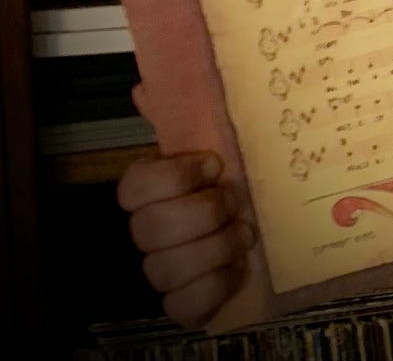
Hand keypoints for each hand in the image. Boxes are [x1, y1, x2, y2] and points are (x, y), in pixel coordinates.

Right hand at [117, 95, 254, 330]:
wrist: (259, 221)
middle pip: (150, 229)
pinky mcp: (183, 302)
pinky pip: (182, 307)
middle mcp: (150, 231)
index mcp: (154, 189)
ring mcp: (163, 269)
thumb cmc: (232, 176)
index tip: (213, 164)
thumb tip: (145, 85)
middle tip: (235, 202)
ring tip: (244, 234)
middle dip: (200, 214)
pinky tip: (238, 269)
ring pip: (164, 270)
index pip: (133, 187)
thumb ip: (182, 110)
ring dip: (212, 250)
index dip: (172, 177)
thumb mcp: (215, 135)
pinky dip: (214, 288)